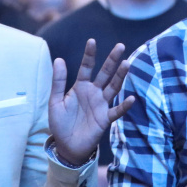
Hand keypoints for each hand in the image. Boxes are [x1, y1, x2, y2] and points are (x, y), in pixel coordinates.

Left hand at [49, 40, 135, 167]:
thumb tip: (58, 59)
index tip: (92, 41)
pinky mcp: (105, 118)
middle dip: (112, 60)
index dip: (89, 55)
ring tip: (127, 63)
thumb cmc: (60, 123)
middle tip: (120, 46)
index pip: (86, 67)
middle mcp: (93, 93)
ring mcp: (101, 105)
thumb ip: (58, 81)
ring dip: (120, 76)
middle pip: (105, 73)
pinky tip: (131, 98)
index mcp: (80, 87)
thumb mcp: (55, 101)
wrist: (66, 146)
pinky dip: (124, 105)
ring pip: (113, 87)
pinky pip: (116, 110)